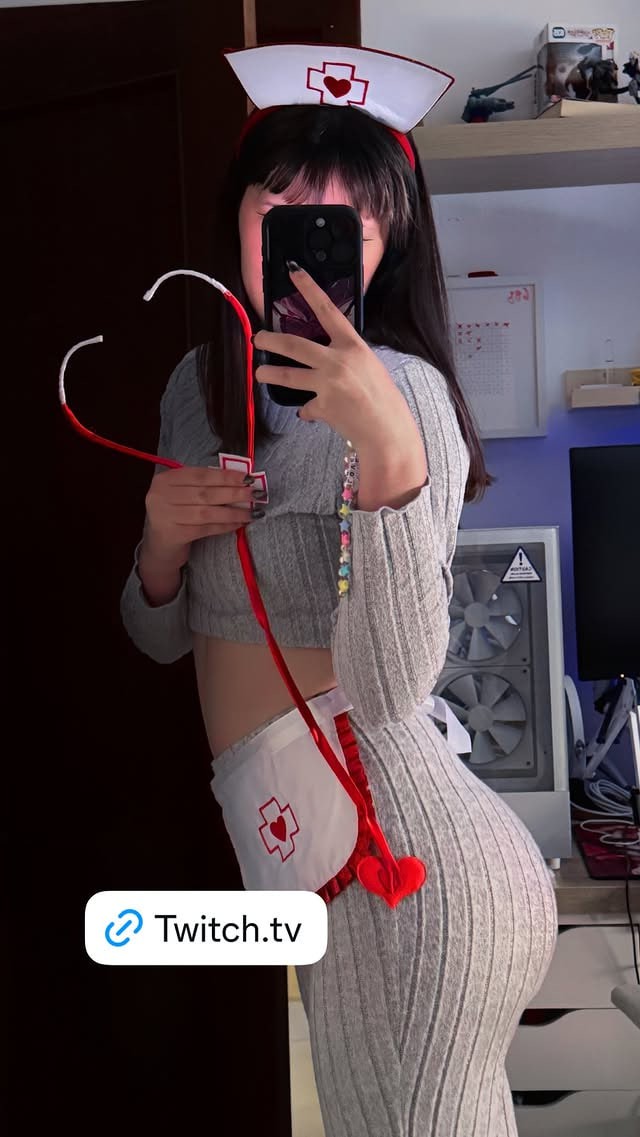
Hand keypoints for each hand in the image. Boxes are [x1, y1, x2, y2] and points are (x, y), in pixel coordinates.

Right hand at [143, 466, 259, 568]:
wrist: (160, 546)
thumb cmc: (176, 515)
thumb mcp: (183, 495)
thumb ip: (203, 486)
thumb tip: (239, 481)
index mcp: (165, 480)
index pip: (200, 475)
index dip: (226, 476)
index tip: (247, 477)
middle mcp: (161, 495)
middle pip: (205, 492)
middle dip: (233, 492)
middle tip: (255, 494)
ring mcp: (165, 516)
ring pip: (207, 512)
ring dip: (233, 512)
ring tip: (252, 512)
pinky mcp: (173, 535)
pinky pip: (205, 528)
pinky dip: (224, 525)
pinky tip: (238, 524)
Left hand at [253, 265, 416, 450]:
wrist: (387, 430)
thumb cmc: (382, 397)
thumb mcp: (367, 365)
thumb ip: (344, 357)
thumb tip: (321, 358)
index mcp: (353, 345)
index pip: (327, 310)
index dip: (309, 289)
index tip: (294, 273)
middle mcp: (338, 361)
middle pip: (294, 345)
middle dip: (270, 341)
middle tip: (257, 338)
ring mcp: (328, 384)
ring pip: (288, 376)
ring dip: (269, 374)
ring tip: (259, 374)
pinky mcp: (322, 407)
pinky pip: (306, 407)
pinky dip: (308, 410)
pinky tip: (312, 413)